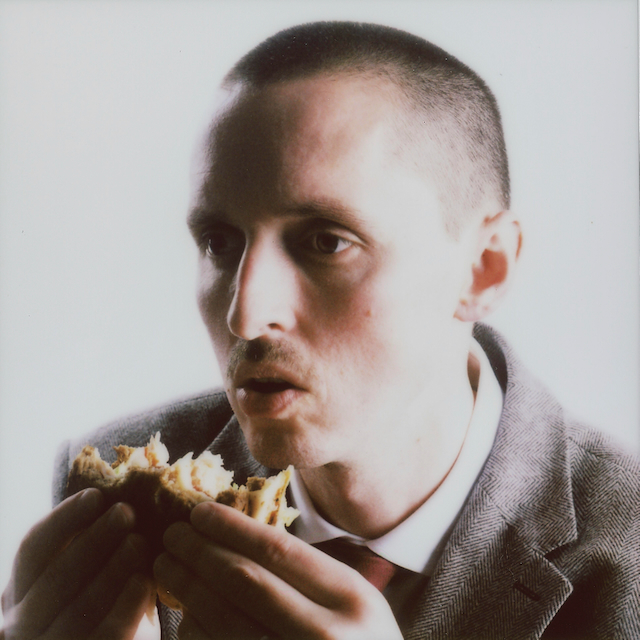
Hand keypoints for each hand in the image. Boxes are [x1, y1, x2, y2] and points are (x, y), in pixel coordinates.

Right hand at [1, 489, 155, 639]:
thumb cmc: (104, 600)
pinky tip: (144, 581)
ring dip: (112, 569)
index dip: (63, 519)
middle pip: (55, 578)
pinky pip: (104, 636)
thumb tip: (122, 495)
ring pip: (78, 608)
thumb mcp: (89, 572)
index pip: (33, 549)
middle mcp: (24, 623)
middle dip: (93, 540)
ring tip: (140, 541)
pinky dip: (125, 607)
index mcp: (21, 591)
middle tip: (127, 512)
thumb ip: (96, 543)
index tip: (96, 494)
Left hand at [154, 502, 402, 639]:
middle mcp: (325, 635)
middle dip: (200, 551)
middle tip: (173, 534)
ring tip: (168, 565)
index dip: (231, 527)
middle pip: (244, 580)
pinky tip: (186, 612)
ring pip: (222, 620)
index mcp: (351, 599)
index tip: (200, 512)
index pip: (278, 550)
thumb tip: (241, 534)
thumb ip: (311, 574)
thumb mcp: (356, 603)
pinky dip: (196, 629)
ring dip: (187, 587)